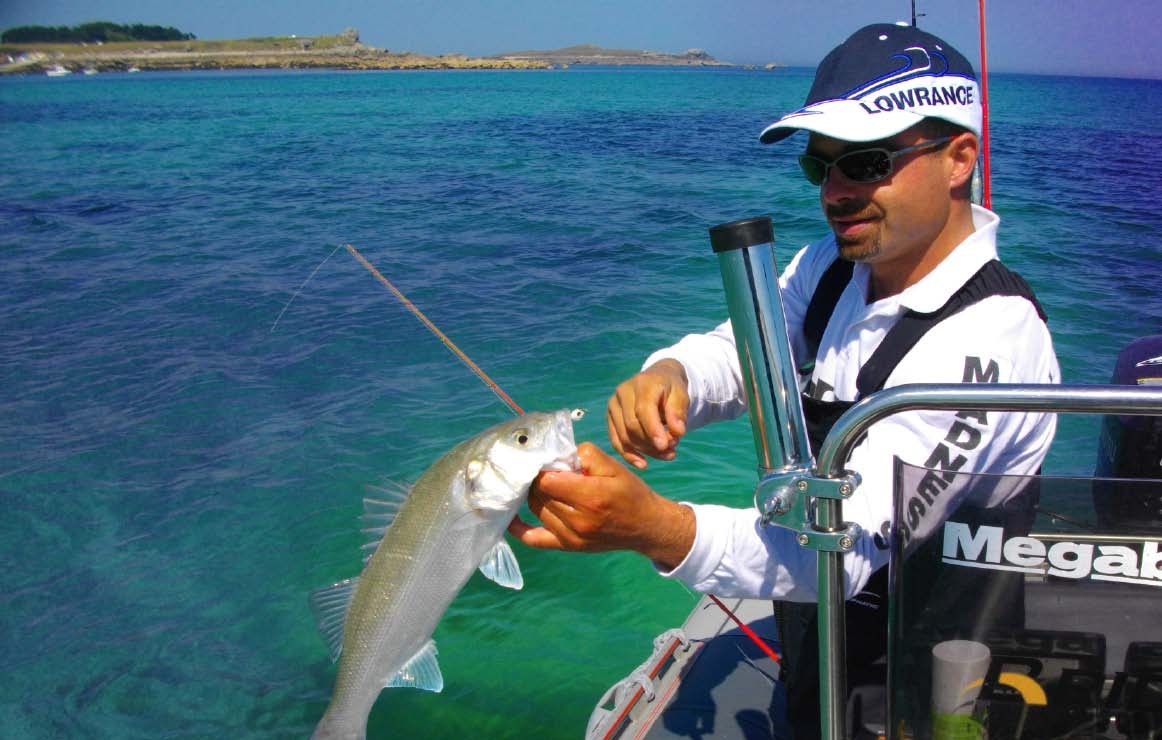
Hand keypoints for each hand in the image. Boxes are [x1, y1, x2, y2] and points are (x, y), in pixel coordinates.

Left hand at [508, 442, 695, 569]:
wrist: (645, 526)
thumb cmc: (630, 493)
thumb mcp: (615, 467)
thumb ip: (587, 456)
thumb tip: (561, 455)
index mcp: (591, 497)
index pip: (548, 480)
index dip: (544, 469)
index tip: (548, 462)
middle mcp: (579, 520)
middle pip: (540, 495)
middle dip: (538, 480)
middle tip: (544, 472)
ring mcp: (572, 537)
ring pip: (537, 510)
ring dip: (534, 496)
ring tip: (540, 485)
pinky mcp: (568, 547)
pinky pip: (535, 540)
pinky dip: (519, 529)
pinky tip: (509, 518)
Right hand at [606, 359, 689, 468]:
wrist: (658, 378)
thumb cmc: (671, 388)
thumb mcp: (681, 395)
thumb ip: (678, 412)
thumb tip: (677, 432)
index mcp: (642, 383)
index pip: (643, 410)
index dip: (653, 430)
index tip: (665, 446)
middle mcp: (622, 392)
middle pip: (632, 426)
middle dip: (652, 443)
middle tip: (672, 451)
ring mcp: (613, 405)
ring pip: (624, 436)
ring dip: (645, 451)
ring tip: (666, 455)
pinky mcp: (610, 417)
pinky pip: (616, 440)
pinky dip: (629, 455)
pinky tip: (643, 464)